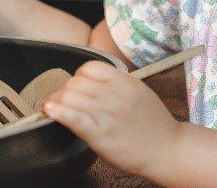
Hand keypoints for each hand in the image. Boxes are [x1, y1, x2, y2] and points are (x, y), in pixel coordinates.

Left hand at [42, 61, 180, 177]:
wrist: (167, 150)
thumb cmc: (154, 124)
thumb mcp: (139, 92)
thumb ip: (116, 84)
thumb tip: (90, 82)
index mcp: (124, 81)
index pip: (89, 67)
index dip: (77, 77)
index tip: (75, 88)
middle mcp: (114, 94)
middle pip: (75, 82)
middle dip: (63, 91)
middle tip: (60, 102)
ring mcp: (106, 113)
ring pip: (68, 97)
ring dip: (56, 102)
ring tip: (53, 109)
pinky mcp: (99, 134)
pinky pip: (71, 117)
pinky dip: (56, 112)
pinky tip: (49, 112)